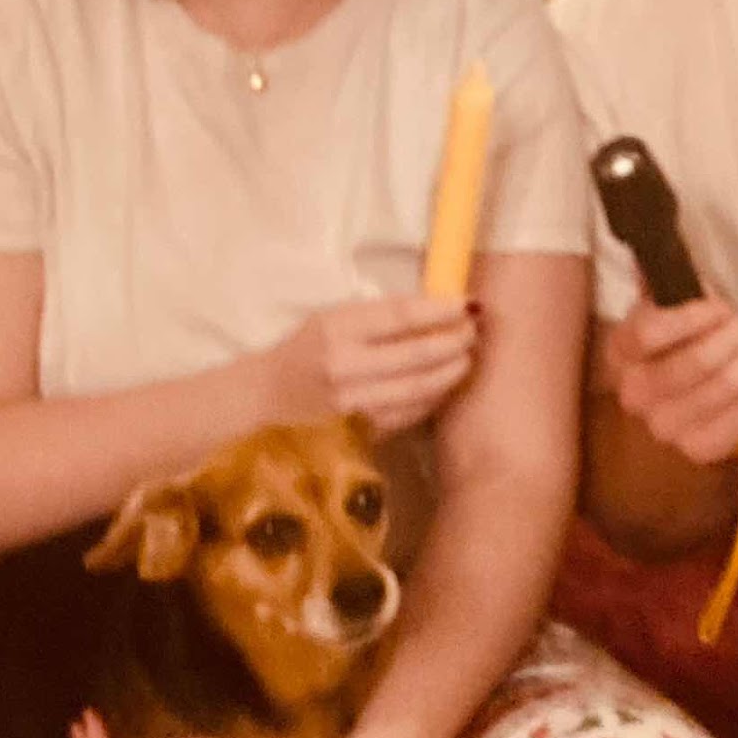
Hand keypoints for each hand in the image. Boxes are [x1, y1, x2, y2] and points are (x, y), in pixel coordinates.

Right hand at [265, 294, 478, 436]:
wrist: (263, 399)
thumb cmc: (304, 349)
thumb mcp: (332, 318)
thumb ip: (378, 316)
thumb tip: (436, 307)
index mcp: (337, 329)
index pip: (401, 316)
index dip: (441, 310)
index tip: (467, 304)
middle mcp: (345, 367)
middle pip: (418, 355)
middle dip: (456, 341)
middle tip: (474, 332)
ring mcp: (353, 405)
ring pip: (420, 389)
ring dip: (452, 372)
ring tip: (467, 357)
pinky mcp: (359, 433)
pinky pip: (409, 414)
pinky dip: (434, 398)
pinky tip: (444, 385)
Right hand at [603, 295, 737, 464]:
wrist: (669, 404)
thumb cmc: (671, 345)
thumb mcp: (658, 311)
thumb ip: (659, 283)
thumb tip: (654, 250)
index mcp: (621, 353)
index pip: (650, 334)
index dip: (693, 316)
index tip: (718, 307)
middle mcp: (635, 394)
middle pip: (694, 362)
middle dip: (731, 337)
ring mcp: (665, 427)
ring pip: (721, 387)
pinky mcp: (697, 449)